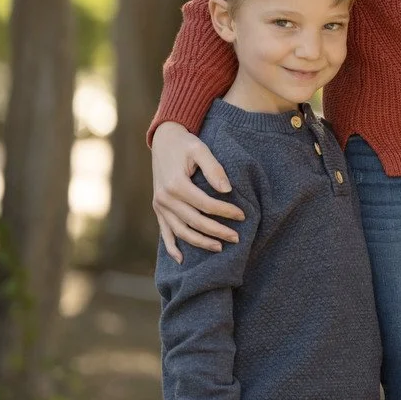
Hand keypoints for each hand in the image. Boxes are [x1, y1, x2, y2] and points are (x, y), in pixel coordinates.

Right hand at [152, 120, 244, 261]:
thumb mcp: (200, 149)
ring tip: (220, 247)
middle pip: (195, 222)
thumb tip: (227, 190)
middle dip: (218, 231)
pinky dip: (172, 248)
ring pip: (181, 232)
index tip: (242, 215)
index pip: (206, 205)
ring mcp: (159, 206)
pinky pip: (164, 232)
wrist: (163, 139)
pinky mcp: (158, 208)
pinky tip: (182, 259)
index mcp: (175, 185)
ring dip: (200, 242)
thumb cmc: (185, 144)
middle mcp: (165, 198)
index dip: (225, 211)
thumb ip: (214, 169)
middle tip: (237, 237)